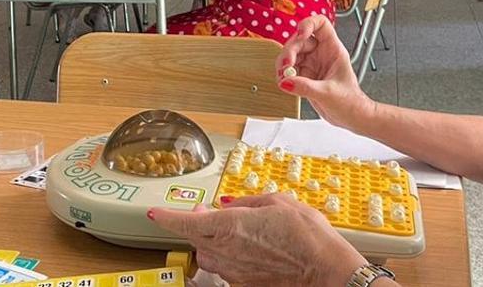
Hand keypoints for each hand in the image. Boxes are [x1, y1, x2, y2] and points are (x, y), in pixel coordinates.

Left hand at [150, 194, 366, 286]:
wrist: (327, 272)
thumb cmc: (308, 236)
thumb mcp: (279, 203)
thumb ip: (249, 203)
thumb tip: (232, 204)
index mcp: (230, 225)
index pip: (184, 223)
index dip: (166, 217)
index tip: (155, 213)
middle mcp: (226, 251)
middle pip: (195, 239)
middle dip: (196, 225)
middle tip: (207, 213)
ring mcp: (234, 272)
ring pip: (208, 256)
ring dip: (211, 243)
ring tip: (231, 233)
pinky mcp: (244, 285)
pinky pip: (226, 270)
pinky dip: (228, 258)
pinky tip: (248, 251)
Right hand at [276, 15, 374, 128]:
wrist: (351, 117)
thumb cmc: (350, 102)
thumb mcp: (328, 93)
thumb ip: (306, 87)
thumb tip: (286, 81)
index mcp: (333, 50)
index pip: (321, 24)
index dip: (308, 24)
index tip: (299, 34)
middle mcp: (321, 53)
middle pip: (300, 41)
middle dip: (289, 52)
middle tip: (286, 67)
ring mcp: (312, 63)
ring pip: (292, 54)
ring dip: (284, 64)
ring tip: (284, 77)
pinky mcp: (305, 75)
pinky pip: (289, 69)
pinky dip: (284, 75)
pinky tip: (285, 83)